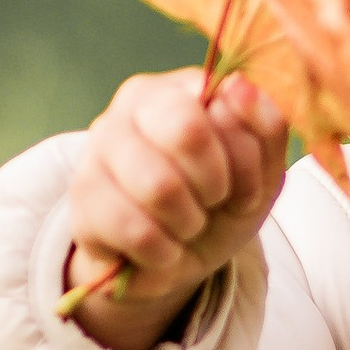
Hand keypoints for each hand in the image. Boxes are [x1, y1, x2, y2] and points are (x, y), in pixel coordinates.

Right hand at [64, 68, 287, 349]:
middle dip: (216, 185)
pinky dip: (164, 252)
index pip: (228, 105)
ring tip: (186, 226)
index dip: (248, 161)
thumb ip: (267, 128)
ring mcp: (99, 146)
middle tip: (213, 202)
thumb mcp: (263, 174)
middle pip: (188, 132)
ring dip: (190, 222)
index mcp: (185, 88)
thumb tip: (242, 86)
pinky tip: (161, 247)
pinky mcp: (82, 196)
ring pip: (160, 186)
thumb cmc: (220, 205)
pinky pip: (137, 230)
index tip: (246, 184)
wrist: (174, 262)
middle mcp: (135, 104)